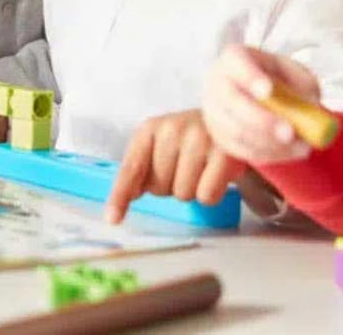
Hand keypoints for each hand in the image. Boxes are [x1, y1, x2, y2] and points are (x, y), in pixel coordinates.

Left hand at [105, 109, 246, 223]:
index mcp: (150, 129)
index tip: (112, 218)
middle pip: (158, 189)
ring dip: (192, 189)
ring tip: (202, 167)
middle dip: (169, 186)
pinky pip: (206, 196)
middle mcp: (172, 129)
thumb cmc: (190, 140)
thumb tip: (131, 195)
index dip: (120, 195)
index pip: (131, 168)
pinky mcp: (225, 154)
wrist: (230, 124)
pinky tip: (216, 173)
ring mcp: (200, 138)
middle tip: (186, 166)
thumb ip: (142, 168)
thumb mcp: (160, 146)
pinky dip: (212, 192)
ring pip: (183, 194)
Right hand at [203, 44, 319, 164]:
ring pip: (237, 131)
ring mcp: (214, 111)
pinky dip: (269, 154)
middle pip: (232, 101)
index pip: (236, 63)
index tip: (268, 90)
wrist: (261, 96)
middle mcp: (217, 82)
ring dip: (271, 143)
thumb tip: (308, 105)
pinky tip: (291, 151)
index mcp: (235, 58)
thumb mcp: (296, 73)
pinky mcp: (220, 136)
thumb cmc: (279, 80)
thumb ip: (303, 85)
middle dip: (262, 120)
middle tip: (290, 133)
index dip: (250, 77)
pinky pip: (242, 150)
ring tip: (302, 146)